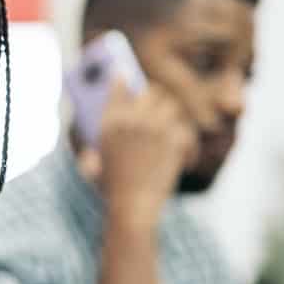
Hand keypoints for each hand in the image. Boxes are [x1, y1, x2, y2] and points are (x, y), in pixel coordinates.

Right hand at [79, 75, 196, 226]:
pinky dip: (189, 144)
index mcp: (109, 122)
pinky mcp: (174, 141)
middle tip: (159, 106)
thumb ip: (95, 145)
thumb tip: (106, 129)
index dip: (122, 79)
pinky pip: (187, 129)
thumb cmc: (113, 190)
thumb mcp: (95, 164)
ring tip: (174, 132)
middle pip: (152, 91)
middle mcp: (132, 120)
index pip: (118, 86)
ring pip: (173, 107)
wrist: (133, 208)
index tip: (124, 75)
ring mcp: (155, 128)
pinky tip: (185, 157)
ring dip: (174, 118)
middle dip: (156, 98)